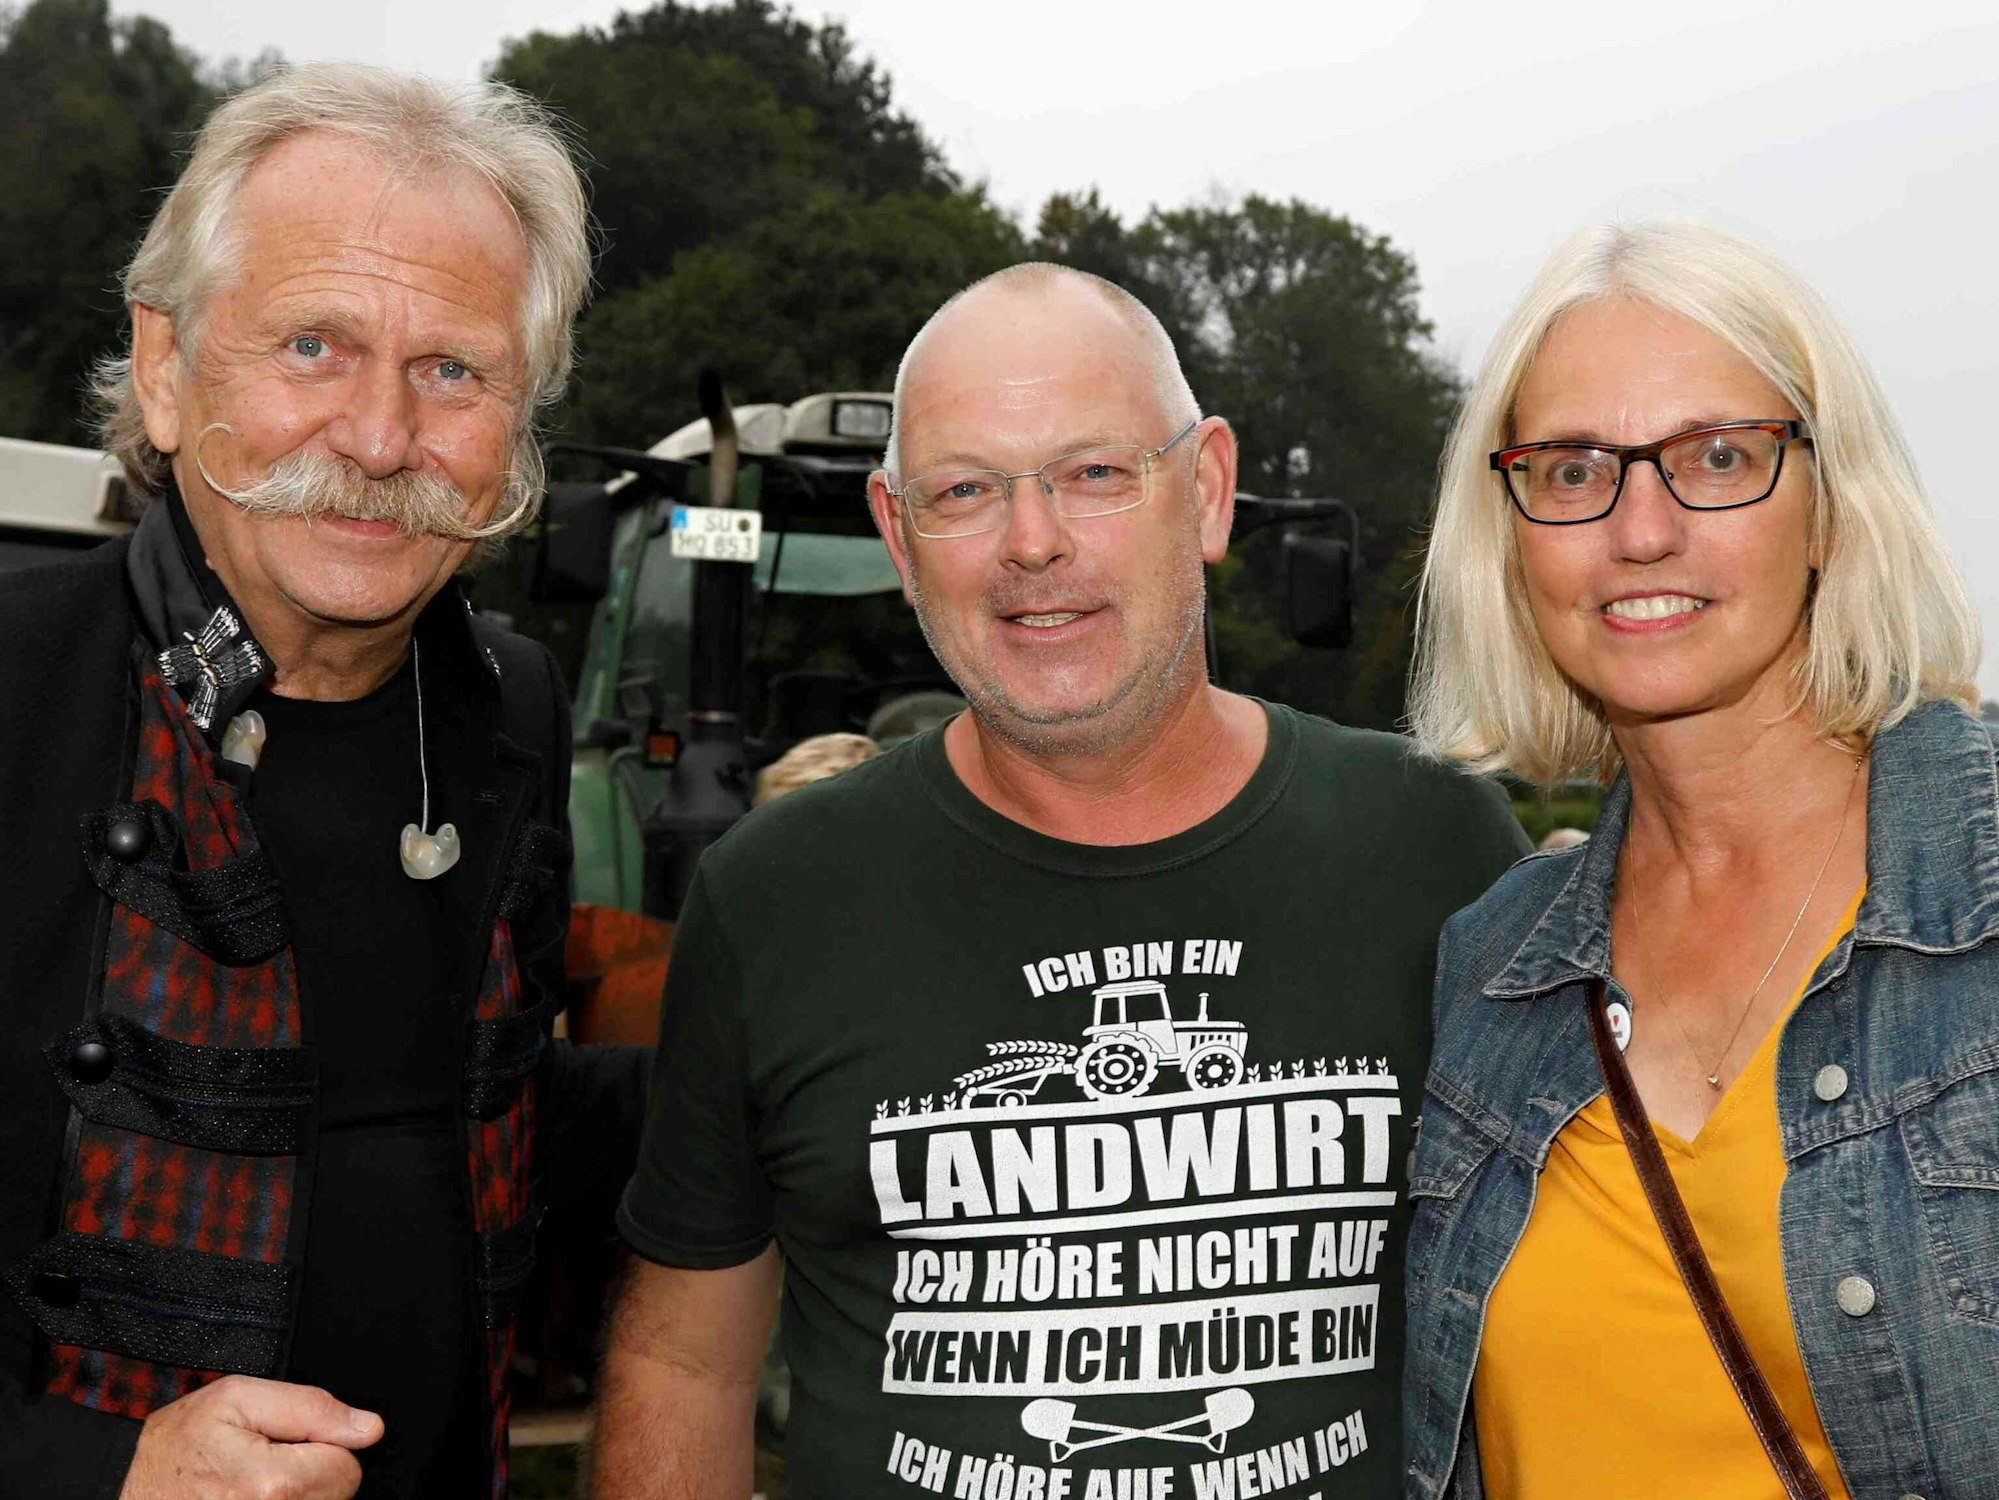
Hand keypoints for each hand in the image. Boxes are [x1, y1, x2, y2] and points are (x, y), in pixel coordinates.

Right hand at [119, 1375, 382, 1499]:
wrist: (121, 1491)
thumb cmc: (173, 1445)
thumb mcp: (237, 1399)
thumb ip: (311, 1408)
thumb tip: (368, 1428)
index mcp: (270, 1485)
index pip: (347, 1468)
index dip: (323, 1447)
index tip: (286, 1443)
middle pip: (336, 1496)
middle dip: (312, 1474)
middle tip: (263, 1462)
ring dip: (296, 1495)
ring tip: (252, 1484)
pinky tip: (252, 1499)